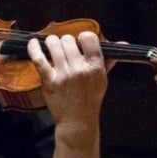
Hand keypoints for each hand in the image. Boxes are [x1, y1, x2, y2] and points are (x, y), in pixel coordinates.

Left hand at [27, 31, 109, 157]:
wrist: (77, 121)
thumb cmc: (90, 98)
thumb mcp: (102, 79)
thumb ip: (109, 60)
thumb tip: (122, 44)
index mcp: (95, 67)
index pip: (88, 38)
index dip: (83, 36)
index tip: (80, 42)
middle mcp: (79, 69)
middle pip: (68, 40)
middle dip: (65, 41)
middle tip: (65, 48)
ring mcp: (63, 75)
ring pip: (53, 45)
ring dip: (51, 42)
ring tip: (52, 46)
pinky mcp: (49, 81)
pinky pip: (38, 59)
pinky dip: (33, 48)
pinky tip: (33, 43)